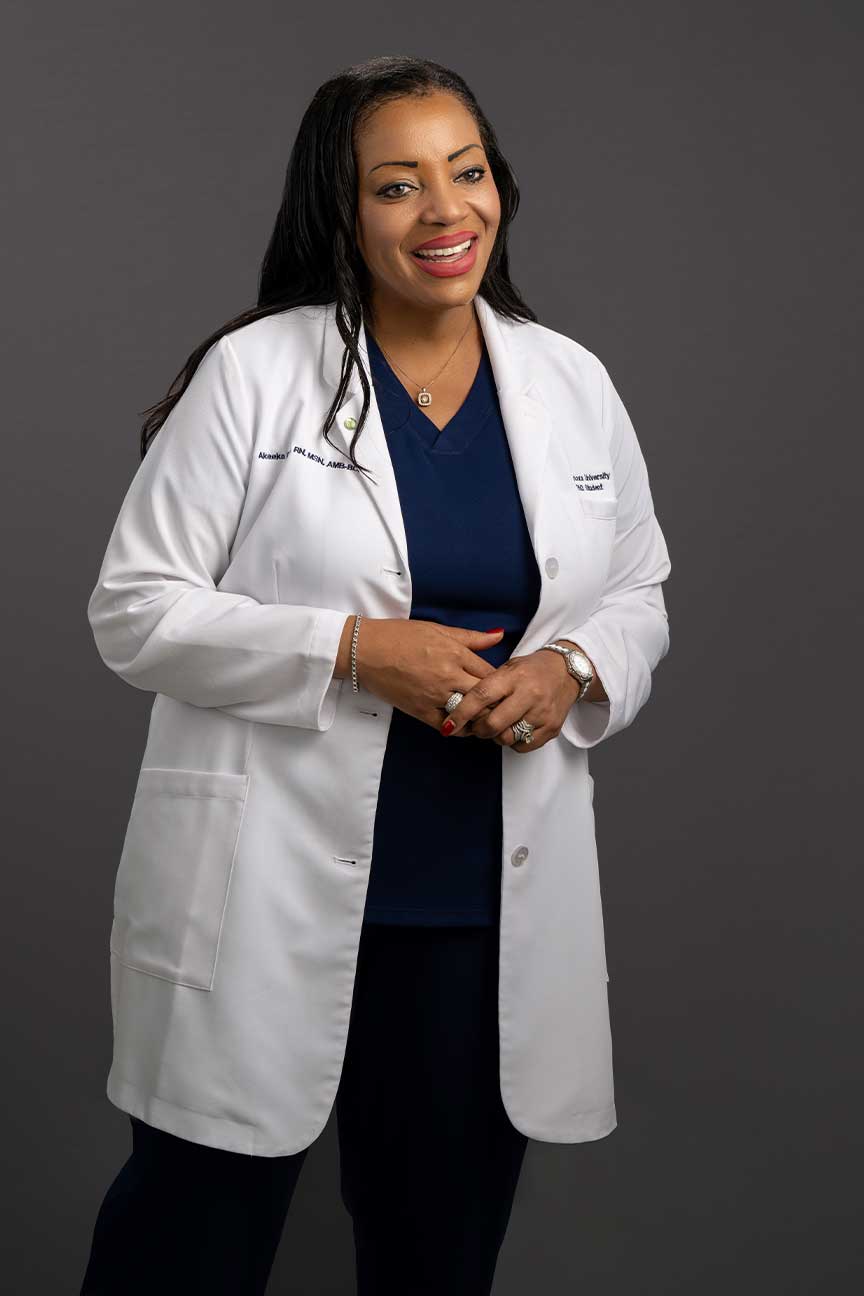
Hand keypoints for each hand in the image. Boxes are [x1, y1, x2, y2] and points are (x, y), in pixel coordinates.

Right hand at [351, 618, 505, 732]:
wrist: (365, 650)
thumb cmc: (399, 636)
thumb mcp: (438, 630)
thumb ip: (471, 637)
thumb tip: (499, 634)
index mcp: (455, 653)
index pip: (490, 673)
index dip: (500, 682)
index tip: (502, 687)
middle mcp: (448, 675)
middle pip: (485, 696)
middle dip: (495, 703)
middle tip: (500, 707)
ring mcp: (434, 695)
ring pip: (469, 714)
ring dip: (479, 717)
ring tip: (484, 718)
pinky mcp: (419, 710)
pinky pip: (447, 726)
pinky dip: (458, 728)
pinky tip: (462, 725)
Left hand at [440, 648, 584, 751]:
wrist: (566, 671)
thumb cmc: (530, 671)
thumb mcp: (507, 668)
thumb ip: (486, 686)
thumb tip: (459, 710)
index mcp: (514, 677)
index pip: (481, 696)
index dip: (461, 713)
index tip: (449, 725)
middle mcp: (529, 694)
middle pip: (493, 724)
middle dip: (478, 729)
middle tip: (476, 726)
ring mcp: (542, 713)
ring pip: (507, 738)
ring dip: (496, 736)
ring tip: (498, 725)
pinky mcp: (551, 728)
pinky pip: (523, 746)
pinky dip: (513, 741)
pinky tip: (514, 728)